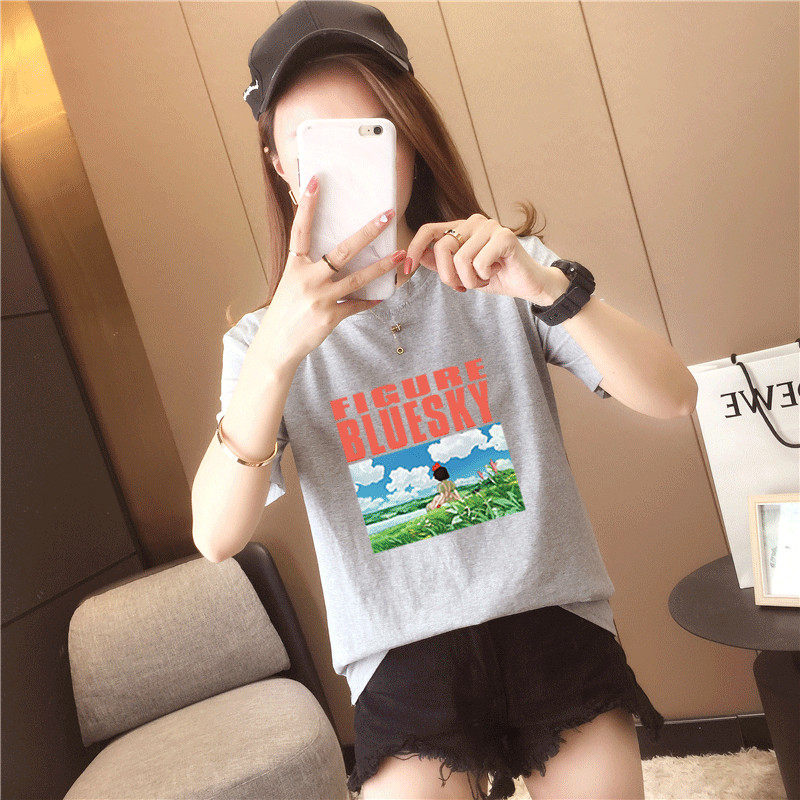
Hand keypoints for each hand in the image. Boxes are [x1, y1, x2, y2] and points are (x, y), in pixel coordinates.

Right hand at [256, 175, 405, 367]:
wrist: (275, 346)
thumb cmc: (285, 312)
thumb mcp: (290, 284)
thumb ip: (307, 267)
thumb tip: (328, 252)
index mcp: (294, 266)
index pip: (301, 230)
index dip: (308, 205)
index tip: (317, 180)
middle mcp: (307, 279)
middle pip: (342, 251)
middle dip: (367, 232)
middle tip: (387, 215)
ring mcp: (319, 298)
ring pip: (357, 278)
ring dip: (381, 267)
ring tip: (399, 255)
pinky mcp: (330, 317)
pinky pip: (356, 305)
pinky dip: (370, 300)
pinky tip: (384, 294)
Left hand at [404, 214, 562, 302]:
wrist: (528, 284)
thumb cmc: (497, 276)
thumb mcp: (462, 273)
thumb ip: (441, 263)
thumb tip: (418, 257)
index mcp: (462, 228)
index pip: (428, 230)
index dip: (415, 248)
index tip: (407, 268)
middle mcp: (474, 222)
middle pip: (442, 249)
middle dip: (449, 276)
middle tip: (463, 286)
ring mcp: (490, 226)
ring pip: (461, 259)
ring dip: (470, 279)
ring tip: (484, 278)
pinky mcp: (505, 236)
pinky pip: (479, 262)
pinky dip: (485, 276)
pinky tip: (496, 272)